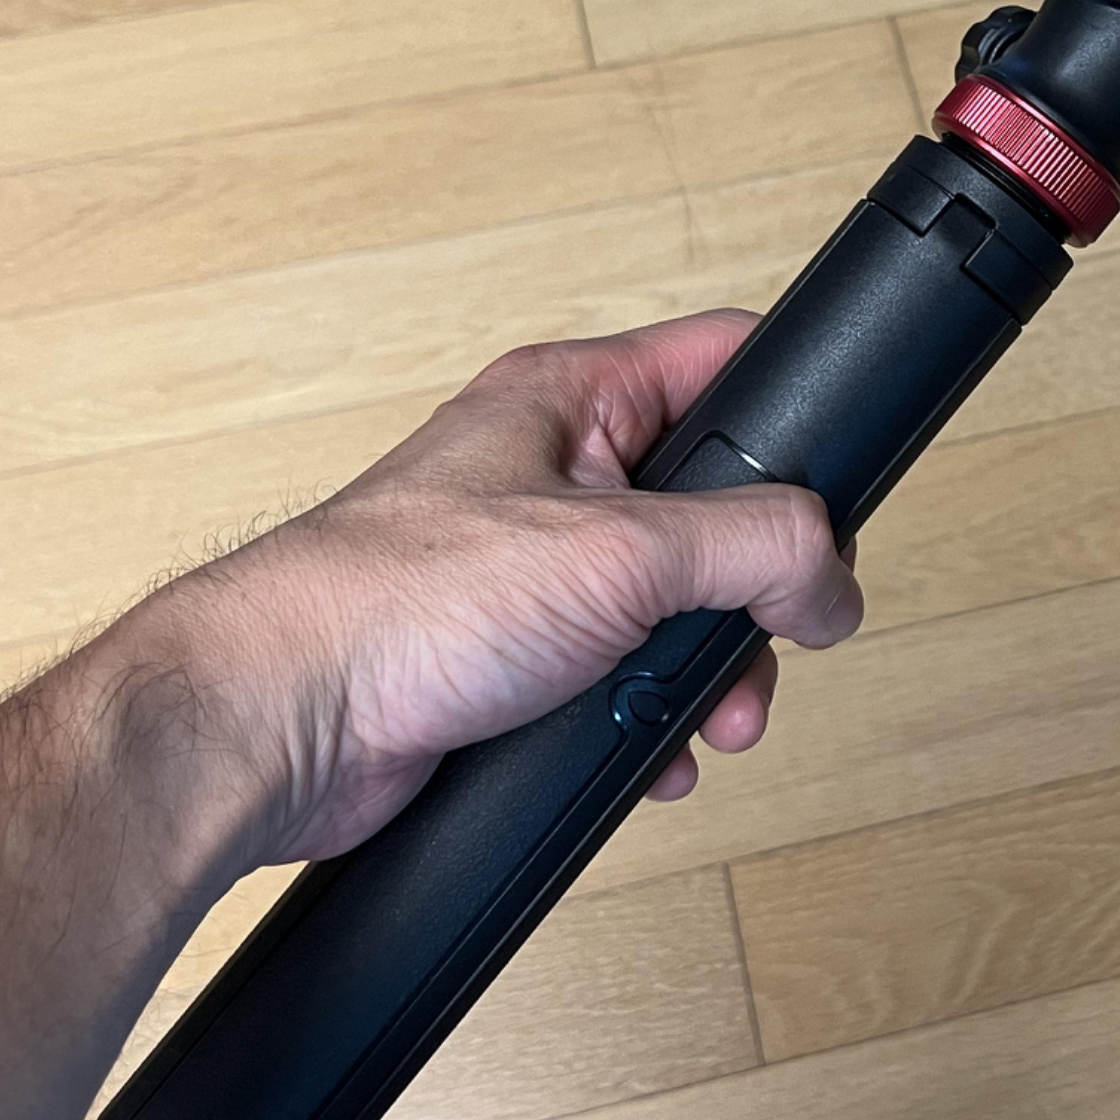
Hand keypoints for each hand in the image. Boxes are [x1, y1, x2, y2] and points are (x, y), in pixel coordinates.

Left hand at [102, 310, 862, 868]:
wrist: (275, 728)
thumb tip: (835, 580)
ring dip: (708, 674)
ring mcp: (533, 572)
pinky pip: (623, 681)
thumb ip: (757, 549)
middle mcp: (552, 474)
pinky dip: (652, 723)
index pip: (723, 361)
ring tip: (710, 720)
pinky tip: (652, 758)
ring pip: (676, 609)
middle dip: (757, 594)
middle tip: (771, 642)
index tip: (843, 487)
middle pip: (718, 510)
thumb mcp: (621, 551)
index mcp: (571, 399)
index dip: (797, 418)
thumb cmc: (395, 603)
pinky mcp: (513, 663)